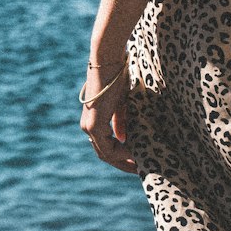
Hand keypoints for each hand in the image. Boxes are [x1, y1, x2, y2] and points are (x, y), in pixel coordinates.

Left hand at [79, 58, 137, 173]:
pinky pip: (108, 148)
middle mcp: (87, 127)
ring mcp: (89, 127)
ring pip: (105, 154)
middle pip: (104, 154)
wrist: (107, 61)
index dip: (121, 156)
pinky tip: (136, 150)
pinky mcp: (94, 125)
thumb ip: (120, 122)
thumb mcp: (120, 104)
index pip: (105, 146)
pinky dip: (122, 152)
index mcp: (93, 121)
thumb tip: (123, 140)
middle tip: (140, 169)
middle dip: (122, 163)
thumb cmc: (116, 77)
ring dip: (124, 159)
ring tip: (142, 160)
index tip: (138, 159)